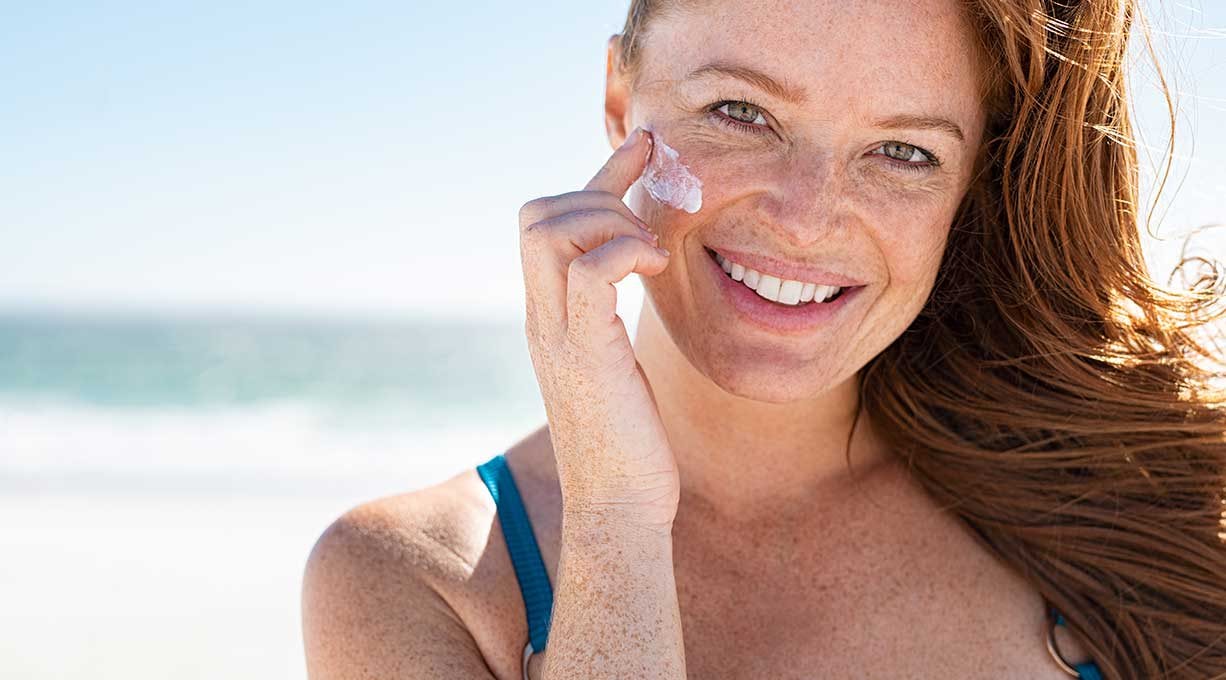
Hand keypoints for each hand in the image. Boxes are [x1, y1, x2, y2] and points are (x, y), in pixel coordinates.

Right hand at [518, 126, 678, 532]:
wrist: (619, 508)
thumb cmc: (629, 441)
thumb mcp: (617, 364)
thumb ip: (614, 318)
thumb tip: (639, 278)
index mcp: (550, 315)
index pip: (551, 220)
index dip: (600, 176)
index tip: (645, 148)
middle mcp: (543, 318)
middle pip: (536, 213)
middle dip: (598, 198)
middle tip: (648, 233)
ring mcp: (558, 336)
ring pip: (551, 230)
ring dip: (610, 222)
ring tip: (651, 257)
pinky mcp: (587, 356)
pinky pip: (589, 274)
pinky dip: (623, 253)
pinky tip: (655, 272)